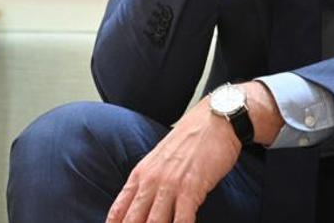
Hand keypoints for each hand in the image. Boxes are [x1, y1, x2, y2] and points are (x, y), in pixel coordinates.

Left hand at [106, 97, 240, 222]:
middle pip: (134, 220)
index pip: (119, 209)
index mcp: (140, 174)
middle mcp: (151, 180)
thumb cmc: (189, 142)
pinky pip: (182, 220)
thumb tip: (140, 206)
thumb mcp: (159, 160)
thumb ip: (148, 182)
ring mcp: (170, 185)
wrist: (214, 121)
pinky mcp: (191, 188)